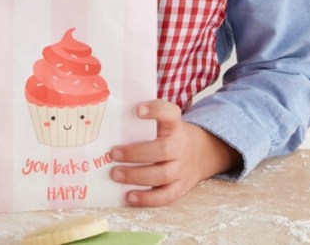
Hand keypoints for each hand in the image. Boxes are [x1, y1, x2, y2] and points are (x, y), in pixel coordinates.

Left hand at [109, 100, 241, 206]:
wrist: (202, 152)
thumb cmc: (170, 135)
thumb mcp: (164, 122)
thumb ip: (143, 119)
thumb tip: (107, 114)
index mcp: (174, 126)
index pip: (169, 113)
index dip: (156, 110)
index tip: (138, 109)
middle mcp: (179, 146)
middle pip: (163, 150)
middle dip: (136, 153)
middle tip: (113, 153)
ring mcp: (181, 169)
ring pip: (162, 175)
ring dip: (137, 176)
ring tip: (115, 174)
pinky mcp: (180, 187)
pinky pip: (165, 196)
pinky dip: (147, 198)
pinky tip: (129, 196)